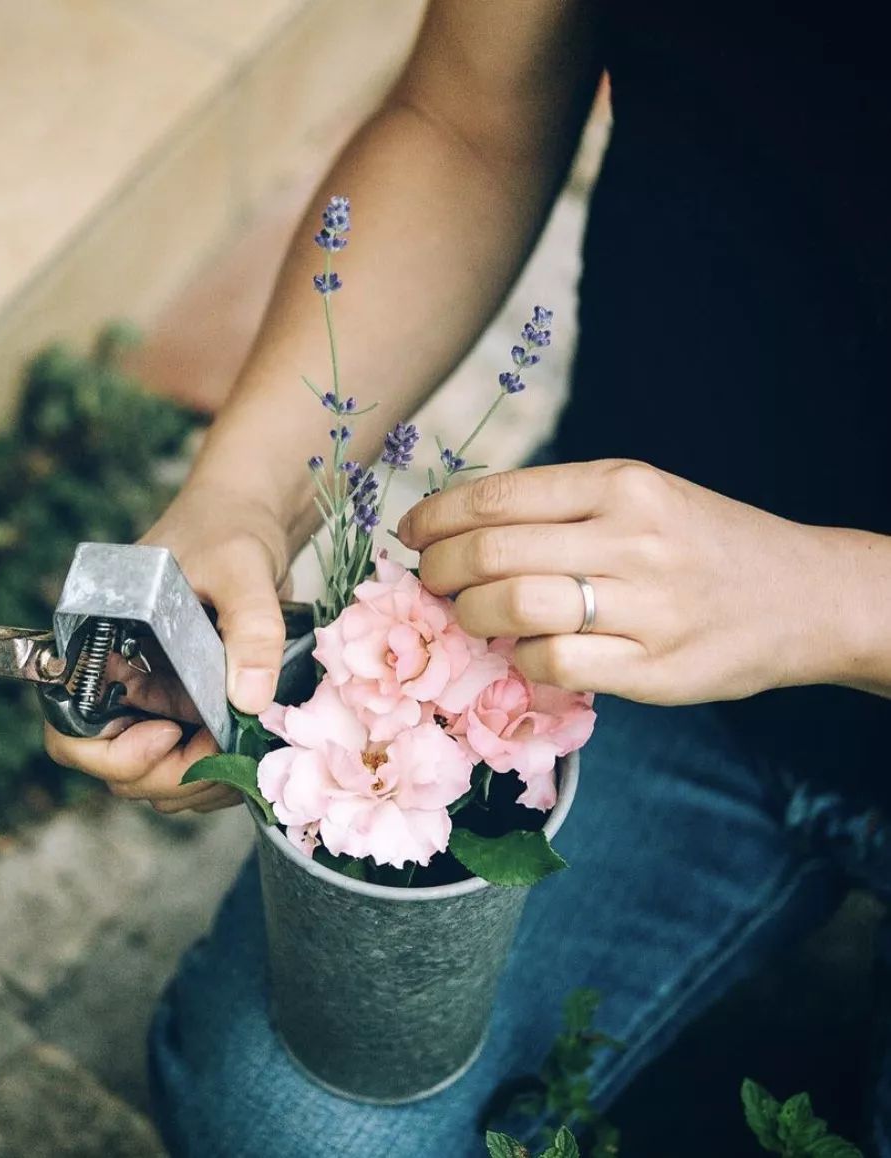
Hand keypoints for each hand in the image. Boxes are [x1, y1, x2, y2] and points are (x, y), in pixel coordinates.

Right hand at [45, 486, 292, 811]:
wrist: (253, 518)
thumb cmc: (229, 529)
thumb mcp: (241, 567)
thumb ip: (250, 627)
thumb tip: (250, 699)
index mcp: (102, 648)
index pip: (70, 731)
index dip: (111, 754)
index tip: (168, 734)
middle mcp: (121, 682)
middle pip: (116, 770)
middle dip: (171, 778)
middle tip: (224, 753)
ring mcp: (156, 700)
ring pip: (157, 778)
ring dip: (200, 783)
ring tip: (244, 749)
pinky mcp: (192, 708)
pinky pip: (193, 765)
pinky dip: (221, 773)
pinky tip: (253, 753)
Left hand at [397, 459, 838, 704]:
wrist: (803, 595)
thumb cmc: (701, 543)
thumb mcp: (641, 497)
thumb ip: (559, 508)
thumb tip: (456, 530)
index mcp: (621, 483)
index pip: (496, 496)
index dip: (435, 518)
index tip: (409, 534)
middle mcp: (632, 536)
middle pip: (490, 553)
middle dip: (436, 571)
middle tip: (427, 581)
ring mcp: (646, 604)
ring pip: (511, 607)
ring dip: (468, 615)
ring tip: (468, 615)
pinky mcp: (655, 667)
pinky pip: (551, 663)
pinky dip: (519, 659)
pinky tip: (524, 651)